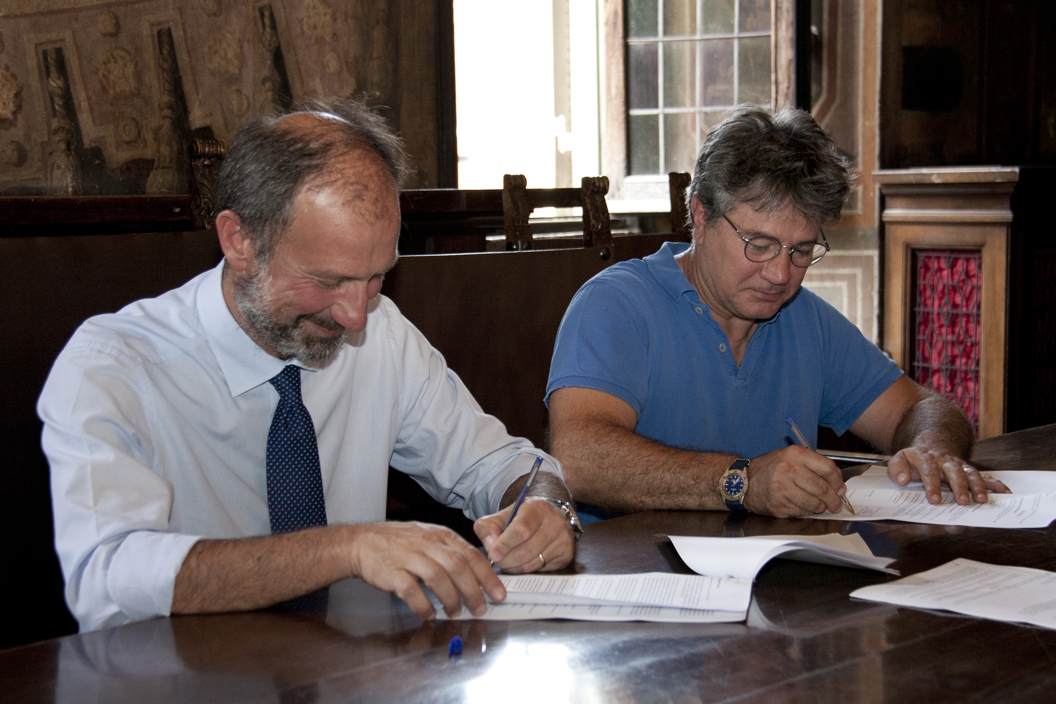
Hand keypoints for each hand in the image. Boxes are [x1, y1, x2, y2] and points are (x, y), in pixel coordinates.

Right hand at [348, 521, 504, 619]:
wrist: (361, 542)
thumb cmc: (397, 543)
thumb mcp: (428, 537)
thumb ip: (450, 552)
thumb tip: (476, 575)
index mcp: (439, 535)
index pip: (470, 554)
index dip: (487, 575)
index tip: (498, 593)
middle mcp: (426, 543)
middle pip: (457, 566)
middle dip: (473, 591)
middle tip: (480, 608)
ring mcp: (408, 556)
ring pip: (438, 577)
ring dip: (450, 599)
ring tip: (455, 612)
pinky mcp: (391, 571)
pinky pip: (412, 590)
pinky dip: (423, 604)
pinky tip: (429, 613)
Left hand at [474, 498, 574, 573]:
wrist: (546, 518)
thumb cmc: (521, 519)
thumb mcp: (501, 517)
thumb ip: (488, 528)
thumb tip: (490, 546)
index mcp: (537, 508)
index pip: (521, 530)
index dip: (505, 545)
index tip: (493, 554)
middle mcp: (555, 521)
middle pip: (525, 551)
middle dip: (506, 560)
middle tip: (497, 561)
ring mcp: (563, 539)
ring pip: (532, 563)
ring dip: (514, 567)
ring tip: (508, 560)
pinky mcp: (566, 554)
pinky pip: (540, 569)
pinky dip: (526, 569)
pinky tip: (523, 561)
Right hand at [744, 445, 845, 516]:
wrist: (743, 481)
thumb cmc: (770, 469)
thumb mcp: (790, 457)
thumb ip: (814, 466)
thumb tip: (838, 485)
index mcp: (795, 455)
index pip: (828, 468)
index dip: (838, 481)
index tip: (840, 488)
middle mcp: (788, 470)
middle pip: (823, 489)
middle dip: (833, 500)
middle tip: (836, 504)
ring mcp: (782, 489)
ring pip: (814, 504)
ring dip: (820, 508)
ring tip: (818, 505)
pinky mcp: (778, 504)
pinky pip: (801, 512)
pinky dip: (805, 512)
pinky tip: (800, 505)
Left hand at [888, 447, 1010, 504]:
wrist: (931, 447)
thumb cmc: (915, 459)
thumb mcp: (899, 459)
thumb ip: (897, 469)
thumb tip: (903, 480)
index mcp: (926, 459)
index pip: (929, 472)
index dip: (932, 486)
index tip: (934, 500)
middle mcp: (946, 462)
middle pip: (954, 472)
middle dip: (959, 487)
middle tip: (963, 502)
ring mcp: (960, 466)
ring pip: (971, 474)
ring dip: (978, 486)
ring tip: (982, 500)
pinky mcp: (970, 471)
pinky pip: (985, 477)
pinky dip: (996, 484)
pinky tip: (1004, 493)